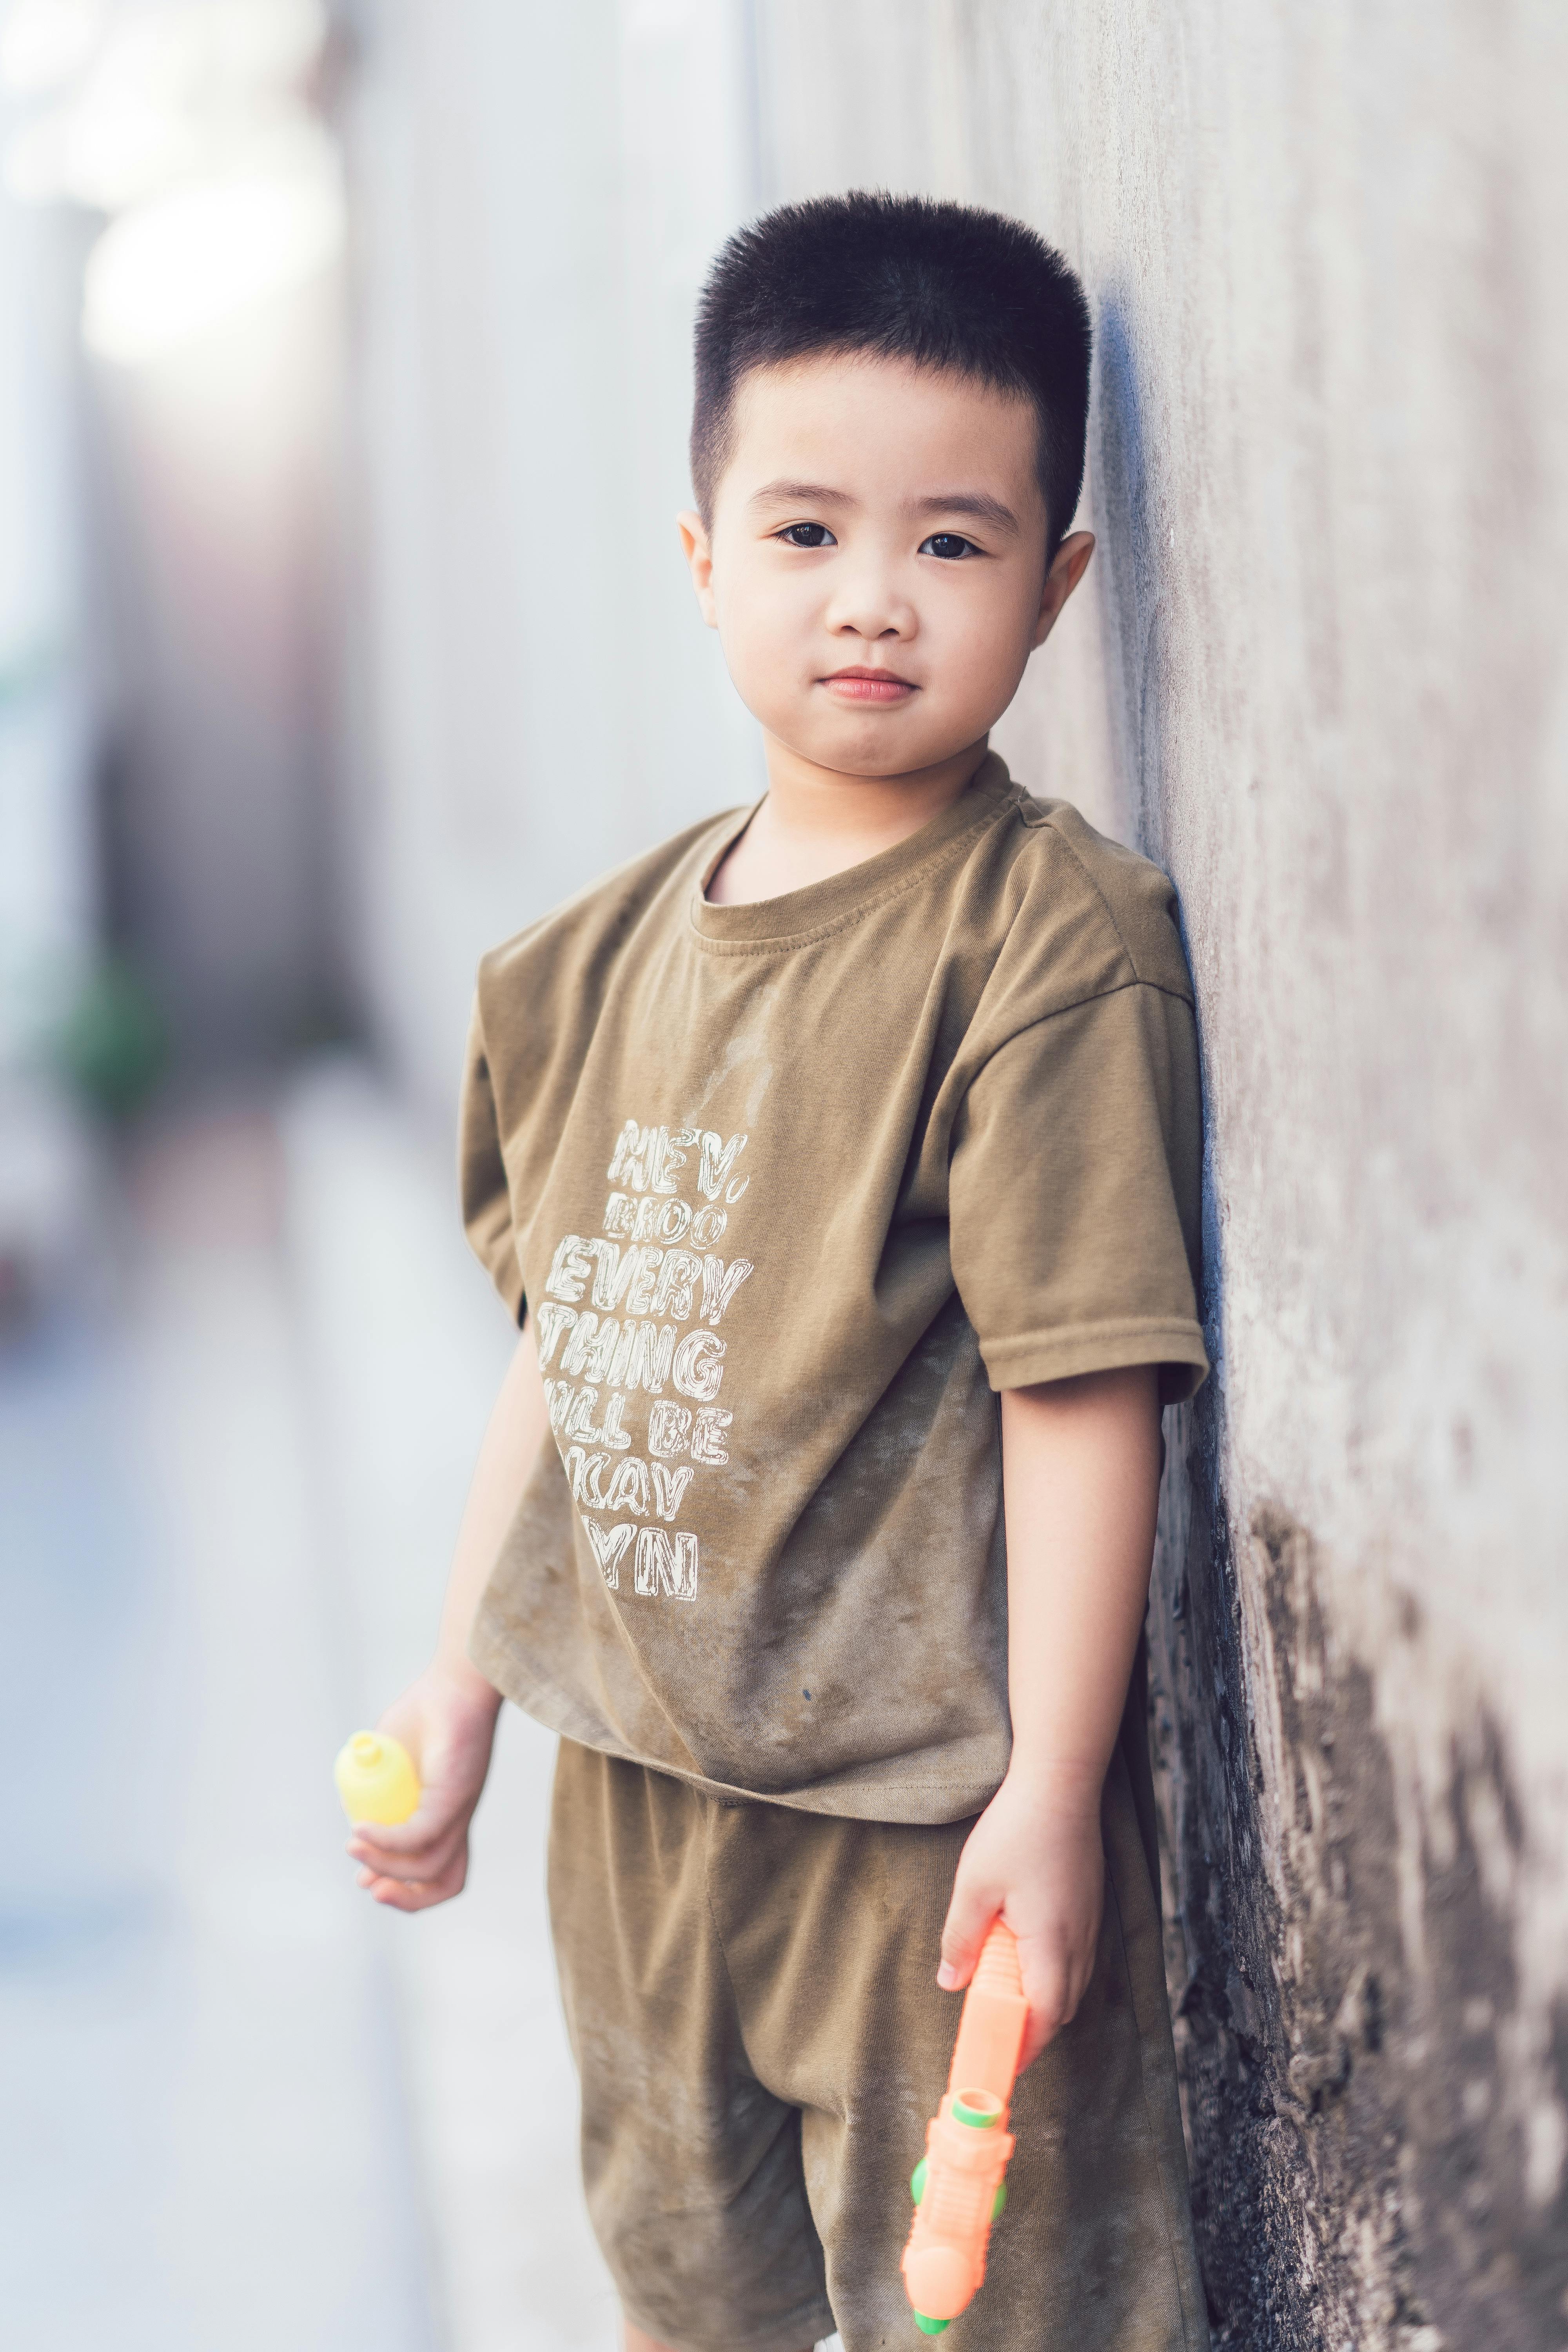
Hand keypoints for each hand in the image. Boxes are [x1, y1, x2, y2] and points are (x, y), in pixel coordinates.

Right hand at [345, 1659, 501, 1912]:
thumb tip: (356, 1814)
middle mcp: (457, 1818)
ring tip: (354, 1847)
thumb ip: (374, 1788)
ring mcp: (459, 1807)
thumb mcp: (390, 1759)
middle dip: (404, 1898)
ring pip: (430, 1865)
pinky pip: (422, 1833)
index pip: (435, 1871)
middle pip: (443, 1880)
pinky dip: (388, 1840)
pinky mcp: (456, 1793)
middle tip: (367, 1885)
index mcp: (444, 1815)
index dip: (403, 1888)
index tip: (366, 1880)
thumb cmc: (424, 1712)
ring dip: (385, 1865)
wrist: (454, 1679)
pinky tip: (361, 1830)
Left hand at [937, 1764, 1104, 2069]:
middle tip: (996, 2034)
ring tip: (1005, 1998)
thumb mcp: (974, 1886)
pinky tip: (1025, 1954)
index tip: (1000, 2063)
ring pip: (1072, 1982)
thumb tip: (952, 1983)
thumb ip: (962, 1939)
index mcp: (1051, 1943)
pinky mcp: (1089, 1904)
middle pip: (1062, 2007)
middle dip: (1032, 2029)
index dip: (1024, 2047)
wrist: (1061, 1783)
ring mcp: (1089, 1921)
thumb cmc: (1016, 1830)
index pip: (1045, 2017)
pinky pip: (1077, 1956)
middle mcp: (1079, 1940)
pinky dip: (1053, 1971)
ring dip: (1043, 1999)